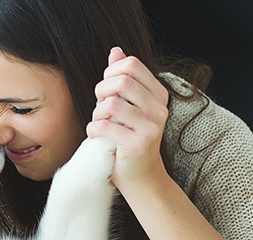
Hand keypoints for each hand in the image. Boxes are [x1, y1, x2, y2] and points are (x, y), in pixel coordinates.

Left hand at [86, 47, 169, 190]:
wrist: (140, 176)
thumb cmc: (128, 138)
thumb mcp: (127, 105)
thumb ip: (122, 78)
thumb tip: (116, 51)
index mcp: (158, 95)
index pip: (131, 65)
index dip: (110, 73)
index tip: (107, 91)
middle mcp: (159, 109)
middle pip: (121, 81)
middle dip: (101, 92)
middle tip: (100, 108)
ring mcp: (152, 127)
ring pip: (111, 105)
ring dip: (97, 115)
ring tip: (100, 125)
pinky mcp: (138, 145)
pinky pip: (104, 127)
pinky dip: (94, 131)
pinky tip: (98, 137)